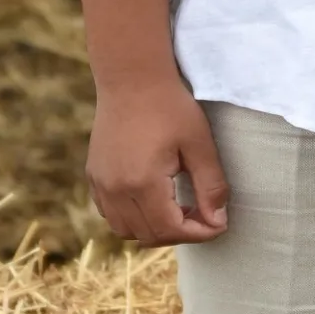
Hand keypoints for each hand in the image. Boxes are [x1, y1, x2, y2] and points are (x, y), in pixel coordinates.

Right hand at [86, 70, 228, 244]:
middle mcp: (116, 189)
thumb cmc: (170, 106)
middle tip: (205, 216)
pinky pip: (111, 214)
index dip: (199, 233)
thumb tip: (218, 221)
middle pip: (148, 235)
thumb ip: (211, 186)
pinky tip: (154, 200)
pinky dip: (133, 218)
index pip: (170, 230)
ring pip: (126, 230)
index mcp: (142, 182)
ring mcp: (101, 183)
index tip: (219, 224)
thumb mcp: (199, 144)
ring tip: (179, 210)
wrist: (132, 78)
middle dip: (180, 233)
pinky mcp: (94, 176)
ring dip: (155, 229)